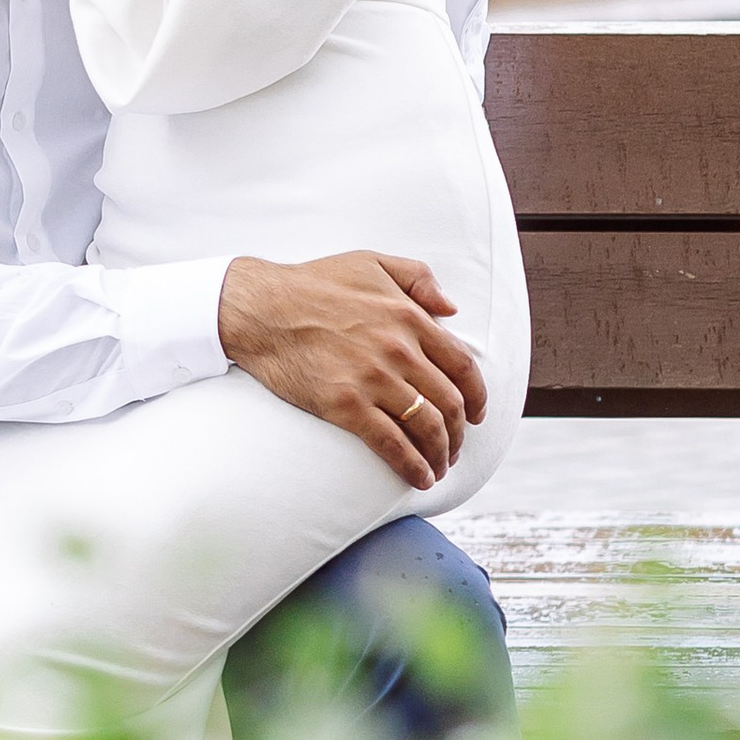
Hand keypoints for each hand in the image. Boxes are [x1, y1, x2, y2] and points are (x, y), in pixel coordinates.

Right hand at [219, 249, 487, 490]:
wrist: (261, 308)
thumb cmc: (314, 283)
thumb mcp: (371, 261)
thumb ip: (418, 278)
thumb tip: (452, 309)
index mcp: (409, 317)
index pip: (463, 366)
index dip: (478, 397)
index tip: (478, 415)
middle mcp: (398, 350)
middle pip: (450, 403)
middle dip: (460, 433)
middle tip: (457, 448)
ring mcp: (373, 379)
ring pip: (427, 427)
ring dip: (441, 454)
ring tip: (440, 467)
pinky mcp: (346, 406)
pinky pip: (391, 444)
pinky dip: (412, 466)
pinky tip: (420, 478)